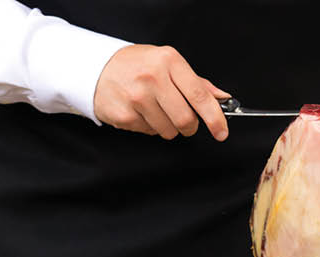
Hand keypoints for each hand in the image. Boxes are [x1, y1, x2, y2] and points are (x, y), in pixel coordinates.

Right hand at [93, 45, 230, 140]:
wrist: (96, 68)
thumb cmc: (137, 65)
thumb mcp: (168, 63)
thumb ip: (197, 82)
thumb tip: (223, 98)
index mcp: (169, 61)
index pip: (199, 95)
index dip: (215, 118)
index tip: (221, 131)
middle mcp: (153, 78)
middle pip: (186, 119)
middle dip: (190, 126)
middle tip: (185, 121)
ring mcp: (137, 97)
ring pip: (169, 131)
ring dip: (169, 127)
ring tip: (156, 110)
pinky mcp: (125, 115)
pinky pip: (150, 133)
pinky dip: (150, 127)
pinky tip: (141, 111)